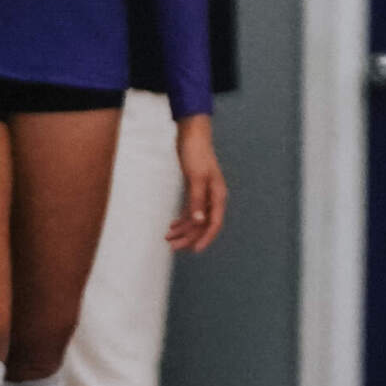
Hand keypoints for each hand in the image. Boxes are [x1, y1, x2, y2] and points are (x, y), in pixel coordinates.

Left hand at [168, 115, 227, 252]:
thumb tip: (200, 221)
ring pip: (196, 218)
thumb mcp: (196, 177)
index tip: (194, 250)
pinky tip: (172, 224)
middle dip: (189, 236)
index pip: (214, 222)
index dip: (206, 238)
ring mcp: (204, 193)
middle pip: (203, 223)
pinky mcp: (195, 189)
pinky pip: (191, 210)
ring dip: (183, 229)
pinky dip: (182, 219)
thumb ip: (198, 200)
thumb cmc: (196, 154)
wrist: (192, 135)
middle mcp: (213, 196)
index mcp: (217, 194)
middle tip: (172, 246)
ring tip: (168, 238)